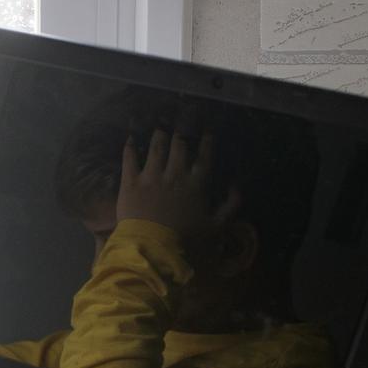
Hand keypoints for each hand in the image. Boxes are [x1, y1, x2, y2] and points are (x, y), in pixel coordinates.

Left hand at [117, 129, 237, 236]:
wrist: (152, 247)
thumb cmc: (186, 239)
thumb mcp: (216, 226)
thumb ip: (230, 206)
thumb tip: (238, 187)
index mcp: (196, 183)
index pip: (204, 155)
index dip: (206, 140)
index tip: (207, 130)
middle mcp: (174, 174)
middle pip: (179, 144)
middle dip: (182, 130)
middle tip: (182, 120)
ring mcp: (151, 176)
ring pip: (156, 147)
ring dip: (158, 134)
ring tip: (159, 125)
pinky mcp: (131, 182)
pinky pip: (129, 159)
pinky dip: (130, 147)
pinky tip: (130, 138)